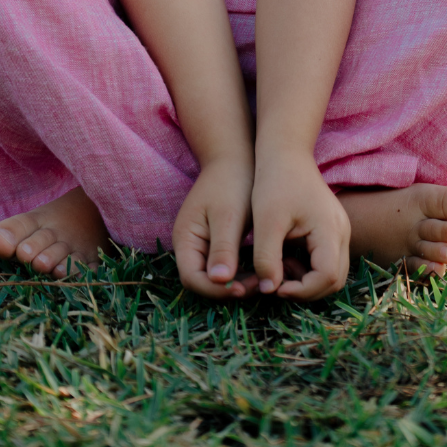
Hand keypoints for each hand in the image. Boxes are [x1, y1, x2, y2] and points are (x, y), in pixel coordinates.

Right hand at [172, 157, 255, 298]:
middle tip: (258, 285)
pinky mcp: (215, 241)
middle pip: (202, 281)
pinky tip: (258, 270)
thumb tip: (219, 281)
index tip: (244, 289)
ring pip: (214, 277)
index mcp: (185, 238)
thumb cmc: (232, 182)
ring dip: (235, 283)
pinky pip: (223, 266)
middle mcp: (189, 245)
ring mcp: (201, 243)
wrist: (236, 156)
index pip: (192, 278)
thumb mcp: (229, 216)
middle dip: (228, 289)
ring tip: (261, 280)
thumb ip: (223, 248)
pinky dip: (239, 272)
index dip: (216, 290)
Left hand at [251, 147, 349, 298]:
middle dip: (306, 290)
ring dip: (308, 281)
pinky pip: (327, 260)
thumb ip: (267, 258)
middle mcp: (342, 232)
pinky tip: (285, 260)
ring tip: (279, 271)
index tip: (275, 287)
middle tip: (277, 286)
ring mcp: (340, 230)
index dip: (302, 290)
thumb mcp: (266, 222)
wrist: (285, 152)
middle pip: (335, 280)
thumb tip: (268, 290)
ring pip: (333, 272)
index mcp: (330, 229)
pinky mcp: (332, 229)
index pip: (327, 277)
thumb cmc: (274, 182)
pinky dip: (308, 268)